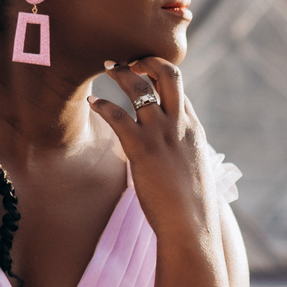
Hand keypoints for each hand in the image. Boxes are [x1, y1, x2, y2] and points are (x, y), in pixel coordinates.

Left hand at [90, 56, 214, 238]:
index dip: (161, 76)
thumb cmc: (192, 207)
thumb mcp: (194, 171)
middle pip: (169, 73)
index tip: (144, 73)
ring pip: (140, 88)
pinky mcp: (141, 148)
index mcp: (193, 129)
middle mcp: (179, 124)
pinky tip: (92, 102)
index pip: (179, 90)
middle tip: (129, 61)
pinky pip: (117, 115)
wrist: (191, 225)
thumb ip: (184, 155)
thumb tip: (175, 159)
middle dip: (148, 61)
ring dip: (121, 73)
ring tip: (106, 66)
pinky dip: (102, 104)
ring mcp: (161, 133)